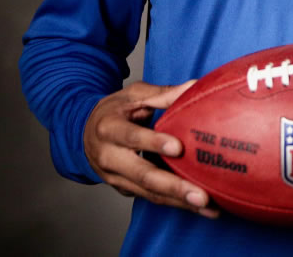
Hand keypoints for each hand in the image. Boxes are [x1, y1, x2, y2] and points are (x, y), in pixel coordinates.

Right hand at [84, 80, 218, 217]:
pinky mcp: (124, 189)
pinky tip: (198, 208)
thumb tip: (194, 85)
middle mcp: (109, 157)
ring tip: (208, 208)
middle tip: (201, 195)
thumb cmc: (114, 110)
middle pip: (143, 175)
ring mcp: (115, 178)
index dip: (154, 142)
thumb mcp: (133, 95)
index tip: (178, 147)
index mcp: (109, 128)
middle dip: (173, 186)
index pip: (132, 136)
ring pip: (149, 192)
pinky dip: (175, 203)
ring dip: (180, 202)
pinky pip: (151, 197)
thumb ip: (162, 93)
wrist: (84, 133)